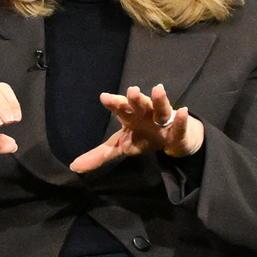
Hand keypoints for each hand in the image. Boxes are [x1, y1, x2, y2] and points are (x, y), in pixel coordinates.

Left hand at [66, 84, 203, 173]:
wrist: (173, 140)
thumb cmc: (144, 137)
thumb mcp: (120, 146)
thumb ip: (98, 155)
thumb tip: (74, 167)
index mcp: (130, 117)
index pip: (120, 108)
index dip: (113, 102)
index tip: (104, 97)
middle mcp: (146, 114)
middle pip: (139, 104)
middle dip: (135, 98)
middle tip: (131, 90)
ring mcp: (163, 120)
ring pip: (161, 108)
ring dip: (159, 99)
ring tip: (157, 89)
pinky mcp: (179, 130)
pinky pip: (180, 124)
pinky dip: (181, 119)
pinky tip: (182, 111)